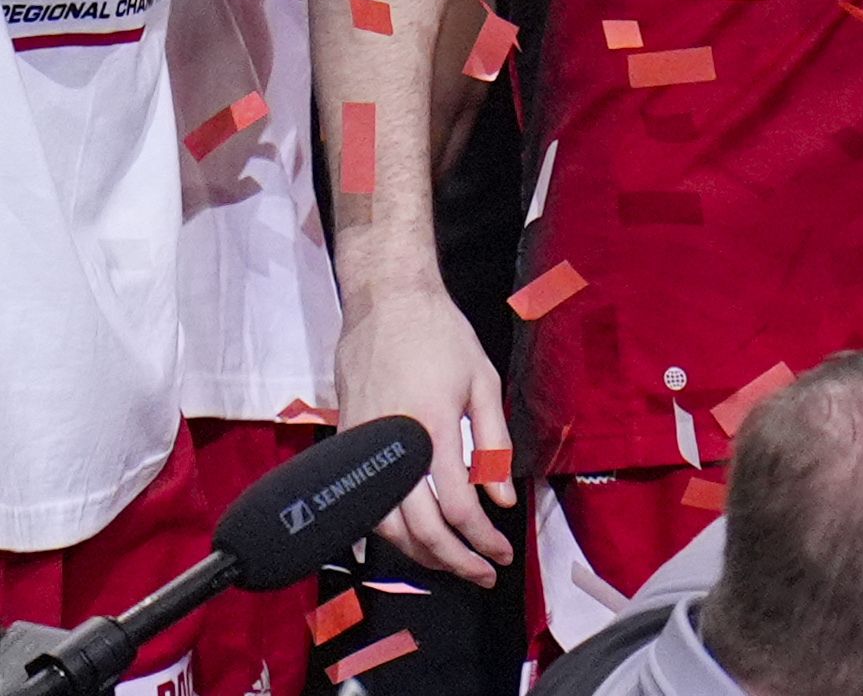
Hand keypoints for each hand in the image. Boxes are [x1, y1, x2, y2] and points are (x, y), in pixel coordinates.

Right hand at [338, 284, 516, 578]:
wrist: (386, 306)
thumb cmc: (441, 337)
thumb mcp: (483, 381)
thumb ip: (493, 443)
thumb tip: (501, 498)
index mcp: (433, 430)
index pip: (457, 508)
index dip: (481, 539)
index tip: (501, 553)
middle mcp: (393, 449)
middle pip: (419, 529)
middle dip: (454, 560)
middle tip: (483, 573)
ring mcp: (363, 452)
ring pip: (385, 527)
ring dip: (420, 554)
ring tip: (453, 562)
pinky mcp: (345, 449)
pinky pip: (364, 507)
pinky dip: (389, 533)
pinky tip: (411, 541)